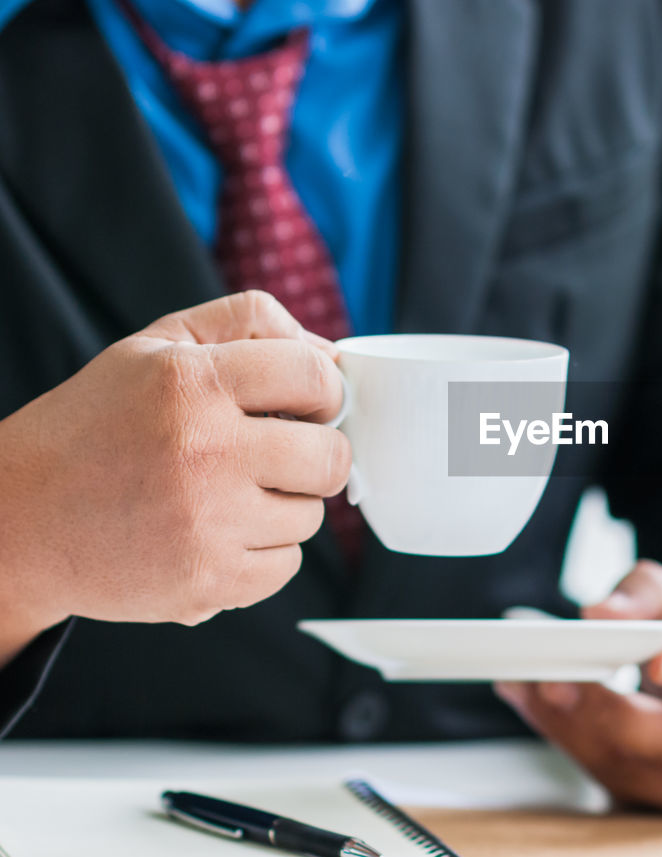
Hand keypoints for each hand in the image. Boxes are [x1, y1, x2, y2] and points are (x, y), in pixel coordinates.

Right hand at [0, 291, 349, 662]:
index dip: (326, 391)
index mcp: (191, 382)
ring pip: (311, 517)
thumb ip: (245, 323)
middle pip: (331, 457)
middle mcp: (204, 451)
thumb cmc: (98, 425)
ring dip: (285, 506)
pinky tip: (220, 534)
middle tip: (282, 456)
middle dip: (317, 454)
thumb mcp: (156, 346)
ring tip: (230, 495)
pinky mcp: (206, 581)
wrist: (21, 520)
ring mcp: (206, 522)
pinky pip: (286, 567)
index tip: (312, 406)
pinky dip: (264, 554)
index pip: (314, 375)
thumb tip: (330, 353)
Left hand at [495, 561, 661, 813]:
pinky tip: (531, 700)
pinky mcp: (658, 803)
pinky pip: (606, 776)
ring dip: (571, 726)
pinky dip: (564, 736)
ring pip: (633, 769)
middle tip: (559, 680)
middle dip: (613, 714)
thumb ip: (651, 595)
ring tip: (527, 683)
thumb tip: (600, 611)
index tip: (657, 660)